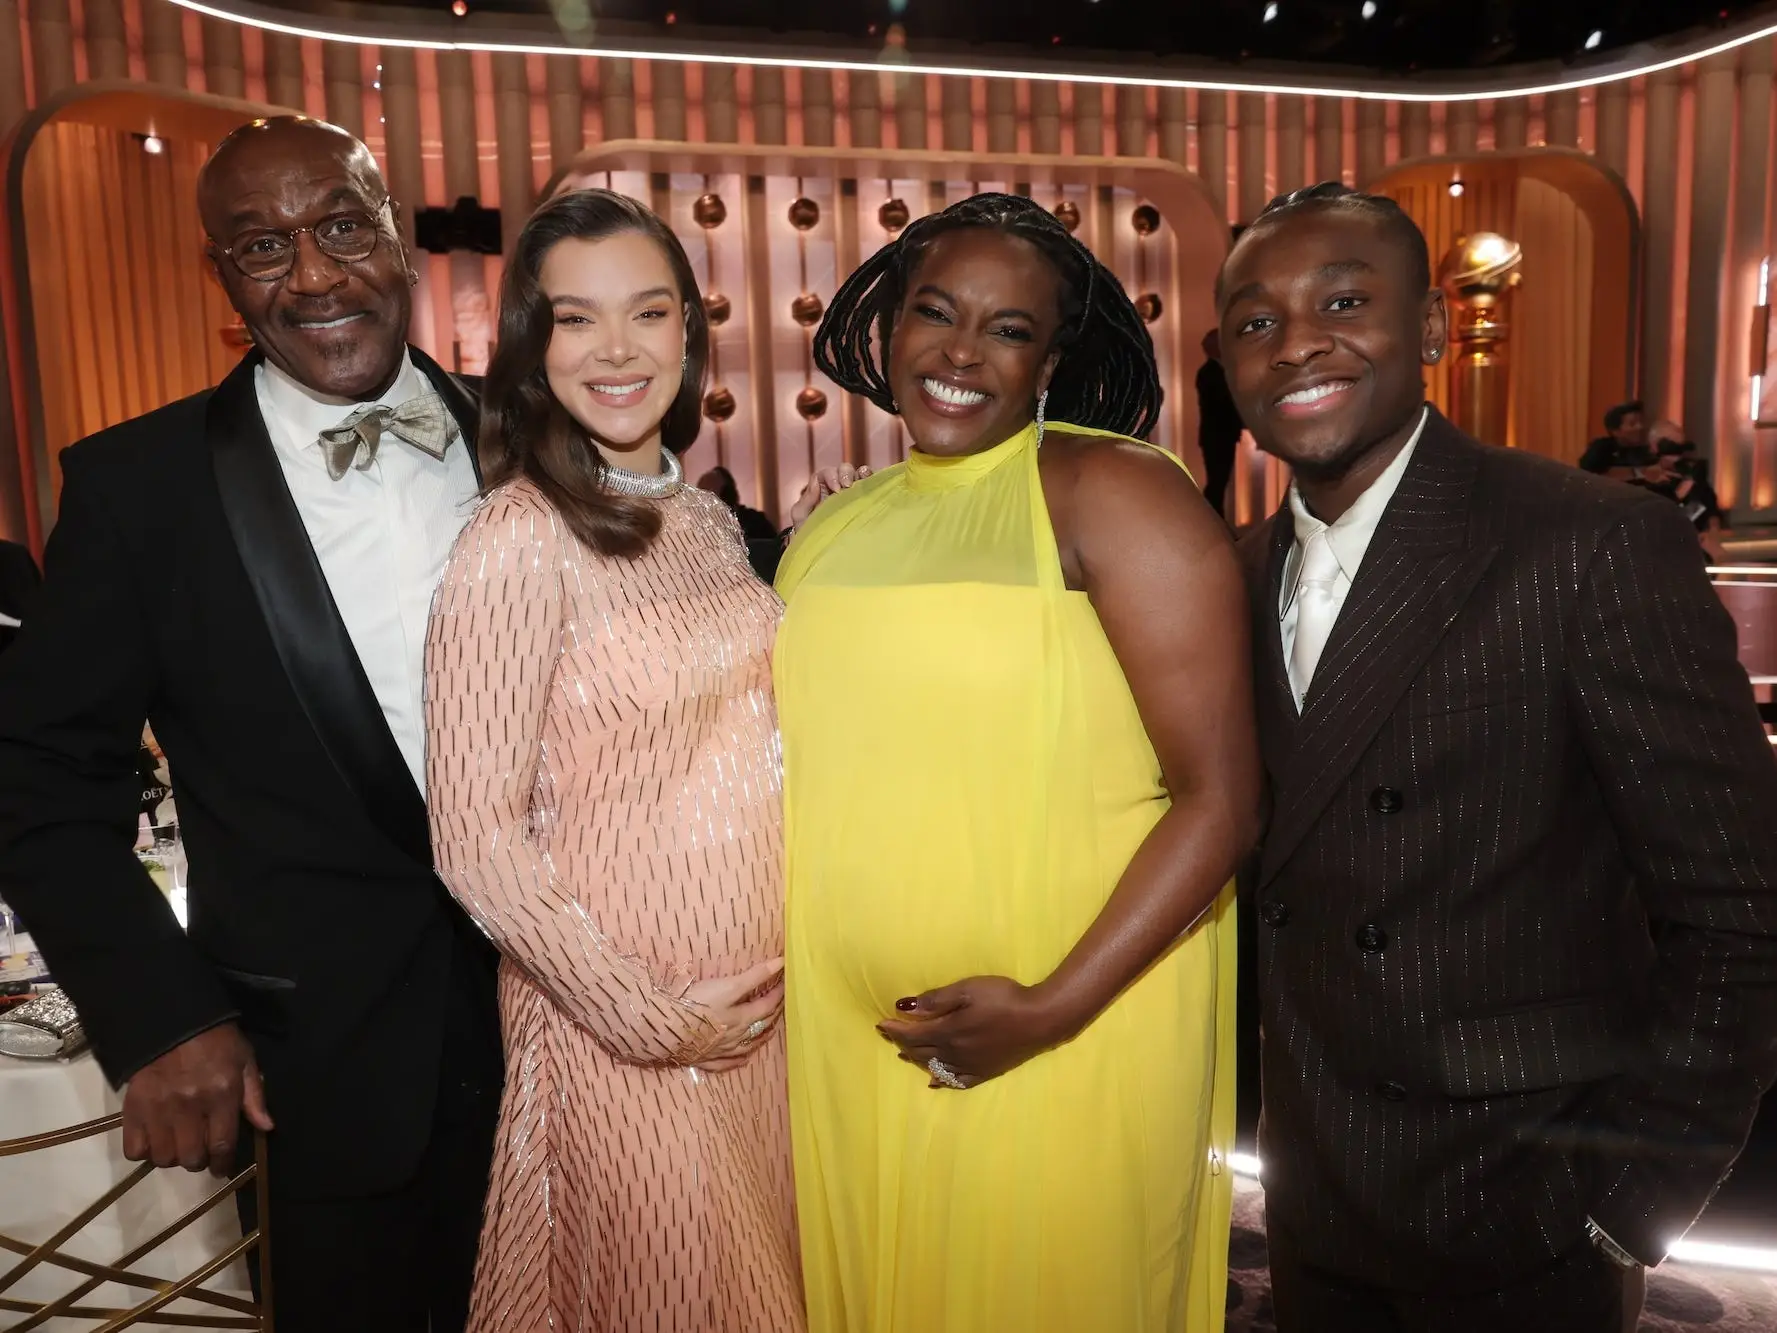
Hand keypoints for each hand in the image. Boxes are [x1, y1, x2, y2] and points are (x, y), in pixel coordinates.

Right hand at [120, 1023, 272, 1175]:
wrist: (172, 1019)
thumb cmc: (216, 1040)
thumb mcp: (244, 1061)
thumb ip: (254, 1096)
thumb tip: (267, 1127)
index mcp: (221, 1094)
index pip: (222, 1145)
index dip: (223, 1163)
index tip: (222, 1167)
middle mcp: (189, 1106)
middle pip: (191, 1158)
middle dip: (199, 1161)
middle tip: (201, 1151)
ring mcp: (158, 1109)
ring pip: (164, 1158)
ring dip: (173, 1157)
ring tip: (178, 1143)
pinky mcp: (132, 1108)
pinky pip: (134, 1149)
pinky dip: (144, 1151)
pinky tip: (155, 1138)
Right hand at [683, 957, 784, 1072]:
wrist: (666, 1029)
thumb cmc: (696, 1003)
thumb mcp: (727, 986)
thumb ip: (755, 976)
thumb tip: (782, 963)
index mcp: (742, 1018)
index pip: (766, 1006)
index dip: (778, 995)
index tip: (786, 985)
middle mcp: (735, 1037)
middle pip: (760, 1027)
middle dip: (773, 1015)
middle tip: (781, 1006)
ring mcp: (720, 1051)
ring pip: (747, 1047)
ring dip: (760, 1038)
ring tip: (769, 1032)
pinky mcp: (703, 1059)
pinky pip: (725, 1064)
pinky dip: (737, 1061)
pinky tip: (742, 1059)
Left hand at [788, 463, 872, 528]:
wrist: (823, 553)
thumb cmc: (810, 535)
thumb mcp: (801, 518)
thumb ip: (805, 500)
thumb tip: (815, 482)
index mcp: (821, 489)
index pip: (826, 473)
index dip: (831, 475)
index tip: (836, 488)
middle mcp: (838, 488)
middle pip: (843, 470)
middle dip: (846, 473)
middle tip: (847, 486)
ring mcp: (853, 494)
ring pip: (859, 474)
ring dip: (862, 473)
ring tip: (864, 478)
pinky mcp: (867, 501)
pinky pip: (873, 485)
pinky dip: (875, 480)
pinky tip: (875, 483)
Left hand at [875, 976, 1070, 1089]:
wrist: (1040, 1020)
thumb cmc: (1004, 998)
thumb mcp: (968, 990)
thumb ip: (937, 1000)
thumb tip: (905, 1008)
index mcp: (948, 1032)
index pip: (912, 1034)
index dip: (894, 1030)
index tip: (880, 1023)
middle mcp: (954, 1053)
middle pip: (920, 1052)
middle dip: (901, 1043)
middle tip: (889, 1035)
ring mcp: (970, 1066)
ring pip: (934, 1067)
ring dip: (916, 1060)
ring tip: (904, 1054)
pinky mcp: (985, 1072)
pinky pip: (956, 1082)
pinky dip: (941, 1081)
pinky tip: (935, 1081)